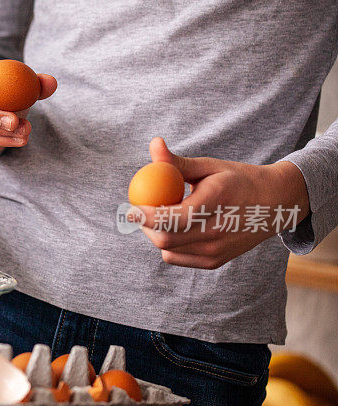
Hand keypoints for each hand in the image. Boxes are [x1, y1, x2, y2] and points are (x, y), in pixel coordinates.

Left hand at [137, 138, 309, 268]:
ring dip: (156, 234)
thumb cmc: (236, 180)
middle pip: (165, 239)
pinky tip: (178, 228)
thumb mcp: (209, 166)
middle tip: (141, 211)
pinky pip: (177, 257)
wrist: (275, 204)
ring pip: (168, 250)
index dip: (146, 217)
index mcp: (216, 201)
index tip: (130, 209)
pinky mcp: (214, 262)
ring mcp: (217, 250)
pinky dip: (169, 244)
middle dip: (146, 226)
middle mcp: (217, 230)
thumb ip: (176, 162)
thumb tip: (154, 144)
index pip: (172, 218)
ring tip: (166, 215)